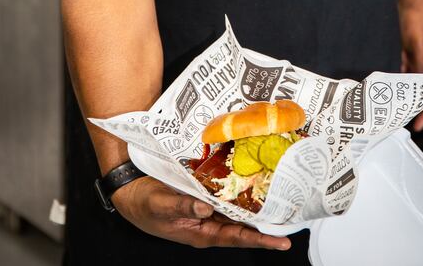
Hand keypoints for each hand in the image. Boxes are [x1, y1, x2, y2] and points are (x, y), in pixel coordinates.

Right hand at [112, 175, 290, 250]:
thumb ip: (182, 206)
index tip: (282, 242)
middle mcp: (208, 223)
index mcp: (201, 232)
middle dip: (265, 222)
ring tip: (280, 199)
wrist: (131, 192)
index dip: (260, 240)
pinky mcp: (203, 196)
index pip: (236, 237)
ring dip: (254, 204)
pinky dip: (238, 189)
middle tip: (290, 215)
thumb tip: (205, 208)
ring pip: (236, 209)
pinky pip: (225, 195)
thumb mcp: (161, 205)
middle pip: (242, 225)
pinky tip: (251, 180)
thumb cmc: (144, 204)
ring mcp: (206, 210)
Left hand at [399, 0, 422, 131]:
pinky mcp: (410, 48)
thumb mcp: (420, 47)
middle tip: (402, 117)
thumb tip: (417, 88)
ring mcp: (420, 56)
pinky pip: (405, 68)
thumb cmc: (420, 20)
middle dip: (415, 105)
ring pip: (413, 80)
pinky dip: (397, 75)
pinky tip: (388, 79)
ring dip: (404, 91)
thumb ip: (420, 68)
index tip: (417, 125)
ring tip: (393, 102)